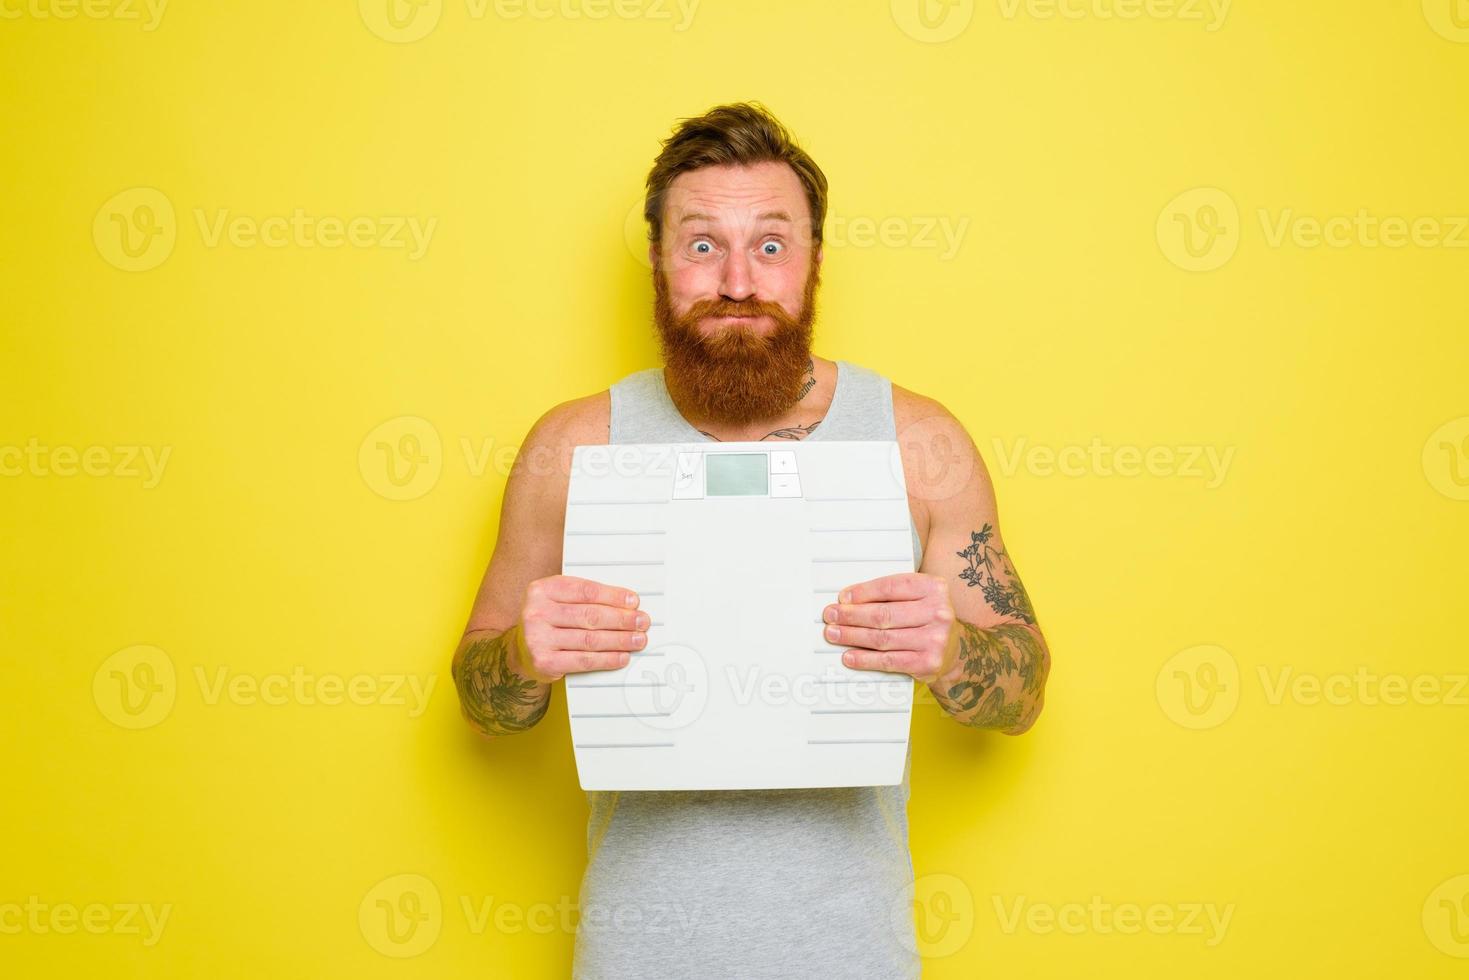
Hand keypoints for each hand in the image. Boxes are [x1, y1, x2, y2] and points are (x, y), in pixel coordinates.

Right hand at [514, 575, 648, 682]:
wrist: (520, 651)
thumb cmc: (548, 621)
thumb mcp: (557, 600)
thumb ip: (584, 597)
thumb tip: (626, 603)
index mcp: (542, 589)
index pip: (585, 591)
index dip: (613, 596)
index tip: (633, 601)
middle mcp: (537, 612)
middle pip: (590, 615)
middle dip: (622, 619)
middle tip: (641, 621)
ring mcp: (538, 638)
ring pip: (590, 639)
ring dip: (620, 640)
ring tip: (637, 639)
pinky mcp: (544, 662)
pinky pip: (584, 660)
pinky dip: (607, 659)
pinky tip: (621, 656)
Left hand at [821, 572, 958, 684]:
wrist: (955, 650)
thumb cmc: (928, 619)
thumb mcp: (919, 596)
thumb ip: (892, 594)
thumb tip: (849, 599)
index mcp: (934, 587)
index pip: (891, 587)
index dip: (863, 592)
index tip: (843, 597)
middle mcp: (937, 612)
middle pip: (883, 614)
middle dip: (851, 615)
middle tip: (831, 616)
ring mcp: (934, 639)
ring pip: (882, 638)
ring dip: (852, 636)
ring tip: (834, 634)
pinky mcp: (927, 663)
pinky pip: (888, 661)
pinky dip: (865, 659)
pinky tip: (850, 656)